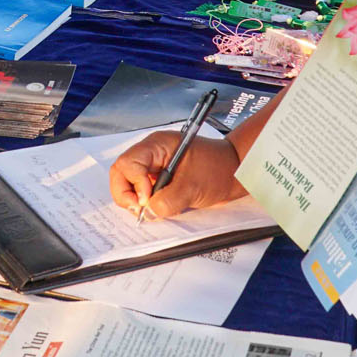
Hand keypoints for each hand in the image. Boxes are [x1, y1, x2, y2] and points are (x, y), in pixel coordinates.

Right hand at [108, 132, 243, 219]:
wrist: (235, 172)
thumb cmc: (219, 169)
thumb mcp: (192, 187)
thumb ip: (168, 200)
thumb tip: (149, 211)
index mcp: (157, 145)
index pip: (128, 163)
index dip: (134, 184)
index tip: (147, 200)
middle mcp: (151, 153)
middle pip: (121, 172)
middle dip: (126, 193)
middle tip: (141, 208)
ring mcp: (154, 165)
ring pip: (128, 181)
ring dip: (134, 198)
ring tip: (150, 208)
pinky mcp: (159, 177)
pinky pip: (141, 189)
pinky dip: (144, 201)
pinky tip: (156, 206)